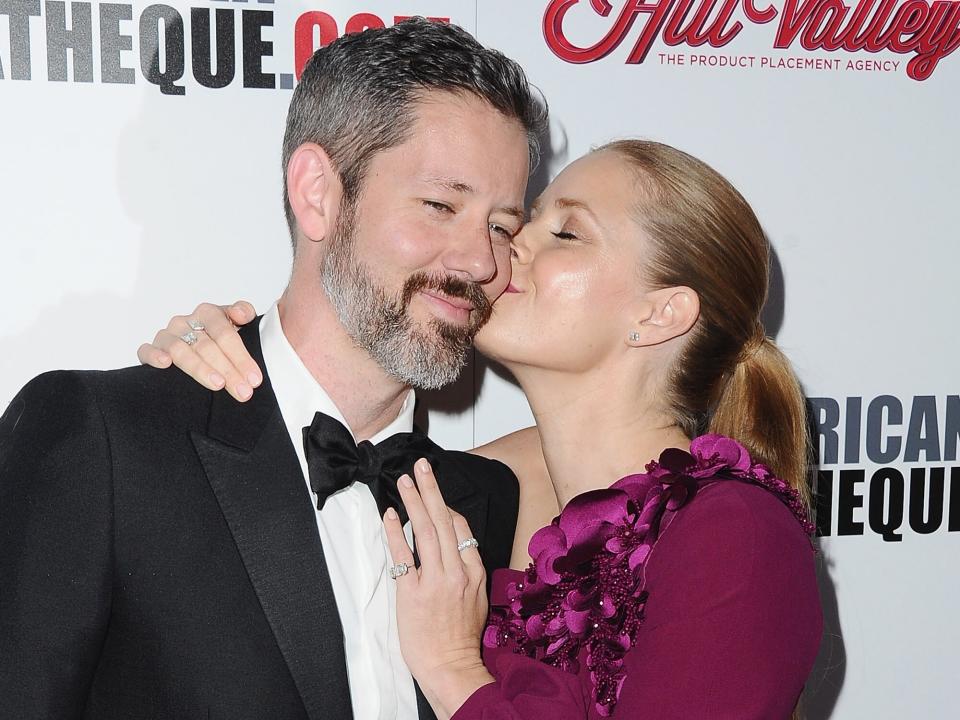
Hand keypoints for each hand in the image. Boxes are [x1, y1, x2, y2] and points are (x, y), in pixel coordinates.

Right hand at [137, 301, 261, 401]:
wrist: (202, 346)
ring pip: (180, 350)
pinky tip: (164, 364)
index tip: (254, 379)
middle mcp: (186, 322)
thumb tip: (242, 314)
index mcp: (208, 313)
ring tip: (218, 384)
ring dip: (200, 368)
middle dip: (228, 370)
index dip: (241, 356)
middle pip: (207, 346)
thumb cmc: (222, 338)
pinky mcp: (151, 349)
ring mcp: (167, 335)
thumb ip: (243, 312)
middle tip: (243, 391)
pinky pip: (146, 350)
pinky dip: (153, 355)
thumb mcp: (239, 323)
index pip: (225, 333)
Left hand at [384, 459, 494, 719]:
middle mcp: (456, 571)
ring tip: (404, 480)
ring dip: (413, 501)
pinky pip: (402, 554)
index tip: (436, 497)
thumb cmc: (462, 637)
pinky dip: (394, 532)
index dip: (447, 507)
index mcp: (474, 572)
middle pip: (443, 519)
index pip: (462, 528)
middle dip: (431, 489)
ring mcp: (434, 580)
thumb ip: (467, 570)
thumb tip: (455, 547)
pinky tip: (389, 514)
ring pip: (424, 530)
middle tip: (422, 465)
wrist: (451, 666)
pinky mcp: (412, 592)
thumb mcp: (477, 598)